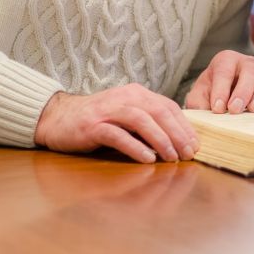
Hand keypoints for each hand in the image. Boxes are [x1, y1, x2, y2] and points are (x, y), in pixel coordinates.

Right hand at [35, 84, 195, 162]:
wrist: (57, 118)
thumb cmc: (97, 121)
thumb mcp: (126, 116)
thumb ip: (148, 122)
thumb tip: (177, 140)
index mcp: (137, 94)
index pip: (168, 106)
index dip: (184, 125)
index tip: (195, 144)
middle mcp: (125, 98)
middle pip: (159, 112)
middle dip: (177, 133)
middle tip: (189, 153)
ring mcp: (108, 111)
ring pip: (141, 120)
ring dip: (160, 139)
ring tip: (172, 157)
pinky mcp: (92, 126)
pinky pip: (118, 135)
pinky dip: (135, 146)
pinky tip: (147, 159)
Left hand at [184, 49, 253, 113]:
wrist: (223, 102)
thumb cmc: (210, 98)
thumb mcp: (198, 99)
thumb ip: (197, 105)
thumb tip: (203, 117)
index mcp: (225, 61)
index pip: (224, 69)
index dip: (221, 89)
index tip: (217, 109)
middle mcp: (247, 63)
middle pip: (250, 69)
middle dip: (243, 90)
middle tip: (235, 109)